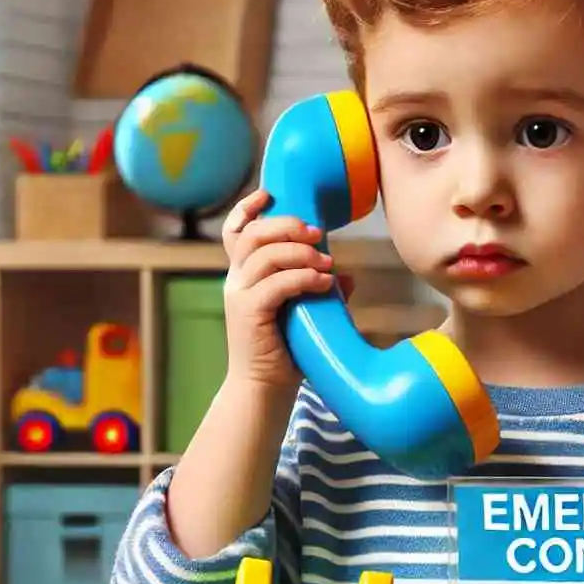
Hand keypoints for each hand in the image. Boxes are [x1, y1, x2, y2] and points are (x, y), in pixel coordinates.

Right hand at [222, 189, 352, 390]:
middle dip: (285, 226)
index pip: (235, 231)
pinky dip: (302, 278)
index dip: (248, 208)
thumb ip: (319, 291)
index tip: (270, 194)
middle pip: (251, 234)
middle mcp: (237, 280)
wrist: (264, 389)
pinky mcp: (248, 313)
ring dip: (299, 252)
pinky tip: (325, 282)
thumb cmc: (285, 351)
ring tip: (327, 263)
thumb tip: (348, 277)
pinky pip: (274, 284)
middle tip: (318, 233)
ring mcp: (239, 295)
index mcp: (245, 274)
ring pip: (263, 255)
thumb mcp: (304, 313)